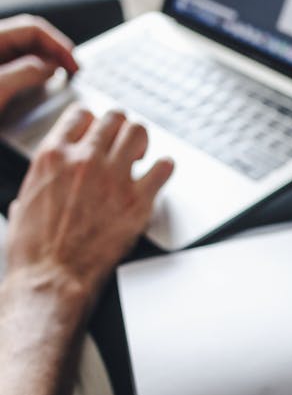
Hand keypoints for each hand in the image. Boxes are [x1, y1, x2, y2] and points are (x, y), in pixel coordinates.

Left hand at [0, 15, 77, 113]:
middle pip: (30, 38)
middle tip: (72, 70)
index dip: (58, 45)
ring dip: (45, 61)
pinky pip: (15, 65)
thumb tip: (52, 65)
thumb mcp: (0, 87)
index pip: (34, 28)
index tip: (74, 65)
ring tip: (60, 76)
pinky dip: (32, 71)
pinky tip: (38, 83)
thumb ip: (28, 72)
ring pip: (23, 51)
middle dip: (55, 51)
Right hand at [6, 106, 173, 318]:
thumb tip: (43, 183)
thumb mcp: (23, 204)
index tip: (98, 133)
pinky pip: (164, 168)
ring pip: (139, 132)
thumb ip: (38, 184)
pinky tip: (160, 173)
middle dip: (120, 129)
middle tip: (123, 145)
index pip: (81, 114)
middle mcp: (84, 160)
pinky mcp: (137, 201)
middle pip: (114, 118)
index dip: (93, 123)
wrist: (51, 279)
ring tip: (141, 156)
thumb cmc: (34, 251)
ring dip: (142, 141)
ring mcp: (113, 178)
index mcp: (52, 157)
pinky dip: (165, 168)